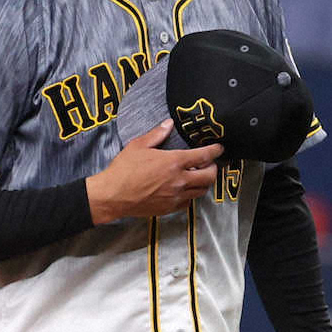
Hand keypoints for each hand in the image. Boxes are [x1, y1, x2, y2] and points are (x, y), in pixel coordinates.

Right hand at [87, 119, 222, 223]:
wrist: (113, 196)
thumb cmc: (123, 170)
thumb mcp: (138, 145)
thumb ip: (157, 134)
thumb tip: (168, 124)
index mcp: (174, 162)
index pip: (204, 156)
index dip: (215, 151)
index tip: (219, 148)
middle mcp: (179, 180)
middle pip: (209, 176)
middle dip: (213, 168)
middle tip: (210, 163)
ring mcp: (176, 196)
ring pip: (201, 191)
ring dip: (203, 182)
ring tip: (198, 176)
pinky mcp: (169, 208)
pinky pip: (188, 202)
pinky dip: (191, 195)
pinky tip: (184, 189)